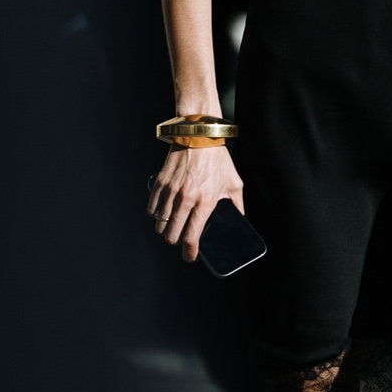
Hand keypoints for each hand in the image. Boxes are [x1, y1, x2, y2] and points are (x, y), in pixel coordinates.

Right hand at [148, 141, 243, 264]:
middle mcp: (186, 199)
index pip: (192, 237)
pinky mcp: (161, 183)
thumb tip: (239, 219)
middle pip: (172, 235)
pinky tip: (163, 214)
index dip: (190, 252)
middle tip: (181, 240)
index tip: (190, 257)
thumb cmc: (217, 158)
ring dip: (165, 229)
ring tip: (173, 226)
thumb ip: (237, 205)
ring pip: (160, 223)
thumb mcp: (234, 183)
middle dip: (176, 242)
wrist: (199, 135)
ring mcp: (171, 191)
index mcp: (205, 202)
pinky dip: (156, 215)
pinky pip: (152, 208)